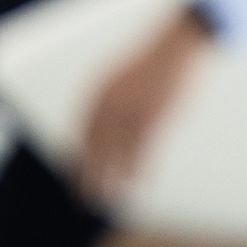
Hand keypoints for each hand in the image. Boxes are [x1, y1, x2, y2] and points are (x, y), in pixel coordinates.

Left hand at [78, 9, 213, 203]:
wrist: (173, 46)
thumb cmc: (148, 63)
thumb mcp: (118, 79)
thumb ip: (107, 102)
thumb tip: (97, 125)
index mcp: (98, 94)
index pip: (82, 134)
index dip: (77, 158)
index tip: (74, 176)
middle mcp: (110, 105)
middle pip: (94, 149)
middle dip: (87, 176)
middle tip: (82, 198)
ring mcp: (131, 112)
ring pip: (117, 154)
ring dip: (111, 180)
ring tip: (106, 199)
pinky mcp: (153, 117)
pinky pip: (144, 150)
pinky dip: (140, 170)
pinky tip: (139, 185)